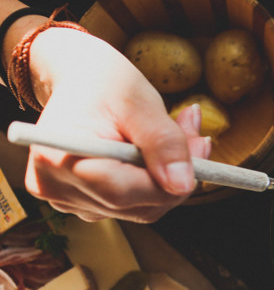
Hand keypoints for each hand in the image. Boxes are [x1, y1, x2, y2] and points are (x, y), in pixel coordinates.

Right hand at [23, 28, 209, 221]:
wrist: (80, 80)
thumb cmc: (102, 83)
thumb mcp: (139, 102)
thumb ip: (163, 143)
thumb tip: (183, 185)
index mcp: (56, 159)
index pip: (122, 193)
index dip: (168, 180)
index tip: (200, 146)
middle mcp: (56, 188)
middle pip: (137, 205)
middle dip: (176, 175)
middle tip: (196, 134)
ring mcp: (69, 201)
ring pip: (143, 208)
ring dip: (171, 177)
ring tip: (180, 133)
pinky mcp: (86, 204)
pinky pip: (136, 205)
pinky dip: (157, 181)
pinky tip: (160, 152)